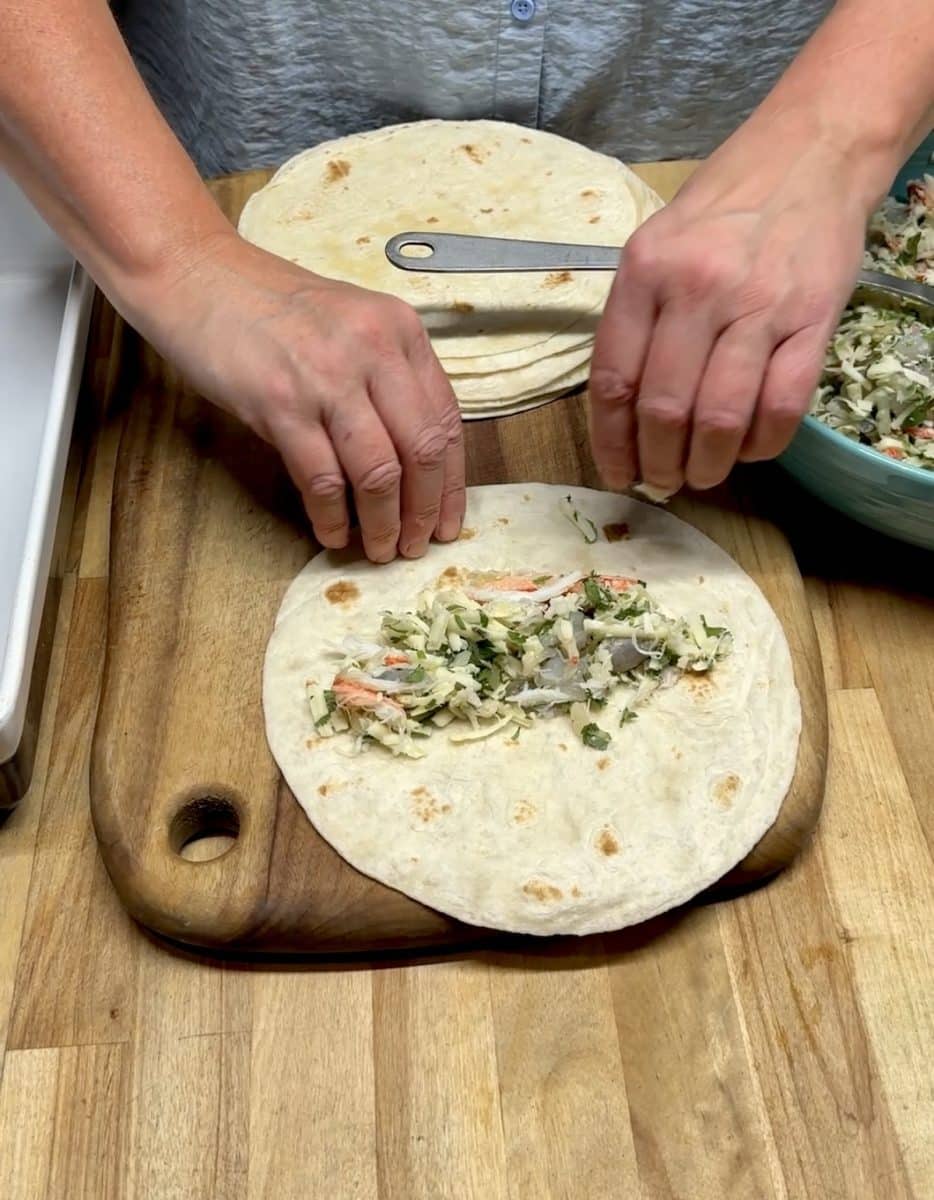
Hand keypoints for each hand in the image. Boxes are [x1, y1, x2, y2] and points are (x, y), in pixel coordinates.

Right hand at [142, 233, 464, 561]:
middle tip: (417, 546)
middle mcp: (373, 349)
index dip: (452, 482)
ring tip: (380, 550)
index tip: (447, 520)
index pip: (446, 420)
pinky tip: (333, 533)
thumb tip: (414, 458)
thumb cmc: (270, 306)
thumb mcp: (351, 323)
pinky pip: (321, 478)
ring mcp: (326, 376)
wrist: (194, 275)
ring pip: (378, 473)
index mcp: (400, 329)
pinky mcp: (279, 402)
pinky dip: (331, 516)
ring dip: (384, 523)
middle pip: (423, 451)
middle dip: (424, 511)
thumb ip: (387, 377)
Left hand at [589, 132, 871, 494]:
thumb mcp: (656, 244)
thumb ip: (635, 318)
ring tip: (701, 475)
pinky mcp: (813, 321)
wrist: (812, 153)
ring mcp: (759, 306)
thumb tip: (621, 408)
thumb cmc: (724, 205)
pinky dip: (761, 445)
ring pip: (719, 418)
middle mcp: (697, 289)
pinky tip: (748, 449)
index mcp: (646, 271)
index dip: (610, 441)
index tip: (616, 471)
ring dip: (707, 465)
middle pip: (664, 408)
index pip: (614, 379)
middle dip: (657, 463)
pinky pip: (782, 407)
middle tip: (662, 481)